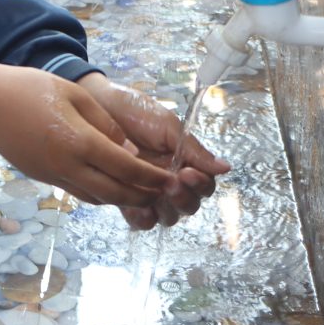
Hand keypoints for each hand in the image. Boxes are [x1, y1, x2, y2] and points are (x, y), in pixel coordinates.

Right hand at [0, 62, 171, 206]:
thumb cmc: (31, 88)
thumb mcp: (74, 95)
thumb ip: (105, 124)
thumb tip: (129, 150)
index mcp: (81, 142)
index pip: (126, 168)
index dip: (152, 178)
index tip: (171, 180)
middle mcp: (69, 166)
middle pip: (115, 192)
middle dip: (143, 196)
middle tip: (163, 194)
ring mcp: (54, 175)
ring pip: (97, 197)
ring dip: (122, 198)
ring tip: (142, 194)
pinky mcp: (43, 176)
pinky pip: (79, 191)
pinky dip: (100, 194)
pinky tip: (108, 186)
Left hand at [78, 74, 230, 228]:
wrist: (97, 104)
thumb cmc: (134, 110)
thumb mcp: (168, 126)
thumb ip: (193, 150)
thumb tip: (226, 168)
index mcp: (184, 163)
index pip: (203, 186)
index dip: (201, 184)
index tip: (189, 172)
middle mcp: (168, 181)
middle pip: (188, 206)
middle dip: (185, 198)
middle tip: (173, 183)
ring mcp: (146, 191)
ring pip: (167, 216)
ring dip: (167, 210)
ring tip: (156, 194)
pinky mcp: (123, 197)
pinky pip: (138, 220)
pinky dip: (142, 218)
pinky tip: (139, 209)